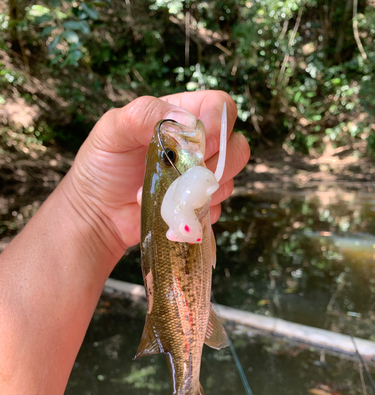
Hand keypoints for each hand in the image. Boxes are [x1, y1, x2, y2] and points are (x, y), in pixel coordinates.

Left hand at [64, 91, 249, 252]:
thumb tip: (181, 118)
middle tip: (182, 171)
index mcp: (180, 116)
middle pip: (235, 145)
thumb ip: (143, 114)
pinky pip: (215, 206)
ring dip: (200, 188)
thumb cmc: (101, 166)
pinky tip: (169, 208)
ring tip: (166, 191)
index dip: (219, 123)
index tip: (200, 143)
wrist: (98, 211)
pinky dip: (195, 209)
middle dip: (215, 161)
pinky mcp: (199, 203)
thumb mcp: (111, 130)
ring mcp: (200, 176)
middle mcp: (197, 144)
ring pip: (229, 177)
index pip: (220, 107)